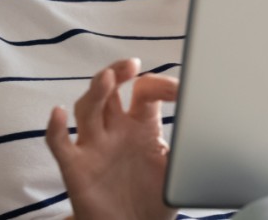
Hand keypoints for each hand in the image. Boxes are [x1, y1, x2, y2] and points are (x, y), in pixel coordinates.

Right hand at [45, 58, 178, 219]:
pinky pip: (60, 144)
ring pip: (88, 108)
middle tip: (131, 65)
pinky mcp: (76, 168)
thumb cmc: (154, 202)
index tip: (181, 91)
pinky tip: (59, 114)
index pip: (144, 91)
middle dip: (118, 72)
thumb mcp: (177, 170)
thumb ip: (188, 147)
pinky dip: (56, 128)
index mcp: (141, 126)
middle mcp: (115, 130)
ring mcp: (94, 146)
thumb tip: (211, 129)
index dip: (160, 85)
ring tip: (108, 79)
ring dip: (96, 91)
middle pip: (110, 89)